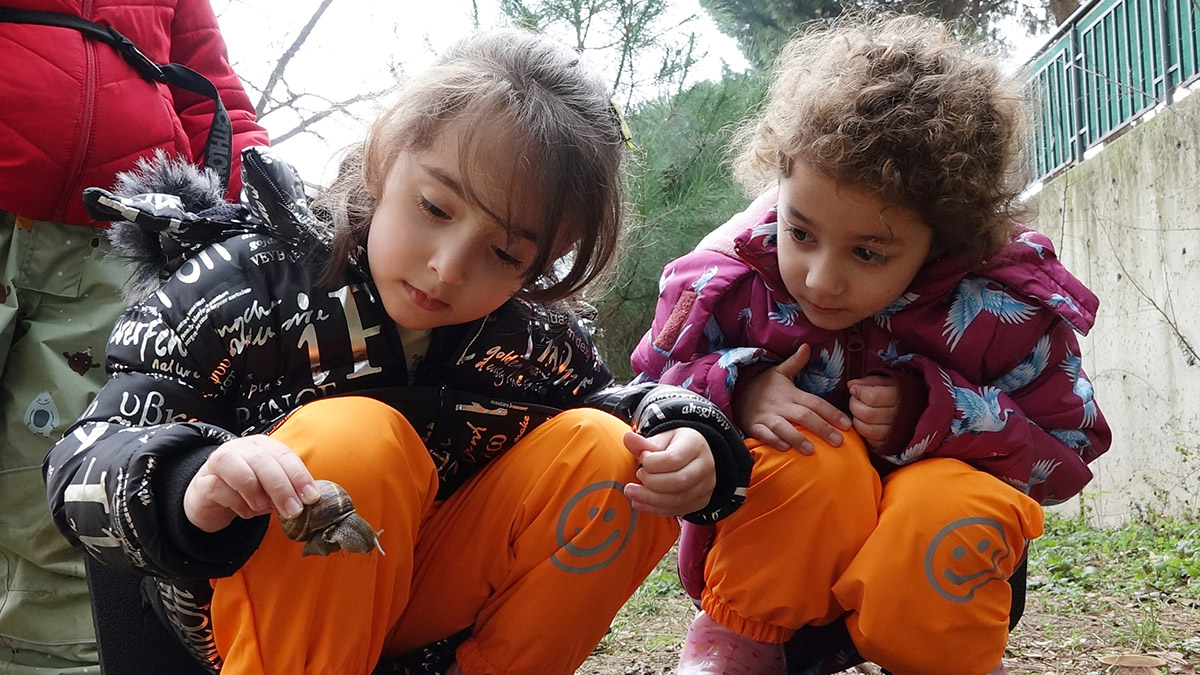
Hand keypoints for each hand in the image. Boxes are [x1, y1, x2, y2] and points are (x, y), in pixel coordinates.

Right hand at [183, 435, 320, 532]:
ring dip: (257, 495)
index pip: (284, 454)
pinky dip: (237, 505)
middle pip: (264, 462)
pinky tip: (244, 512)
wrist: (209, 498)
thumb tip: (309, 500)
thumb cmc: (246, 491)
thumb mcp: (271, 489)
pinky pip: (221, 490)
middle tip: (294, 511)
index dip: (299, 475)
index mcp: (263, 446)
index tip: (311, 497)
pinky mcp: (203, 481)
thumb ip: (288, 490)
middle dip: (282, 488)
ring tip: (263, 508)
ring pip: (242, 472)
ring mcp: (219, 462)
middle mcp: (241, 449)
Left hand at [621, 428, 715, 515]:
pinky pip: (677, 510)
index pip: (674, 459)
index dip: (652, 463)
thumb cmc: (675, 445)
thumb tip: (627, 438)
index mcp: (695, 445)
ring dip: (649, 499)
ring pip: (677, 499)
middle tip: (637, 476)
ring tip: (631, 492)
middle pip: (678, 481)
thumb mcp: (661, 438)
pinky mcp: (701, 501)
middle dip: (650, 483)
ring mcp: (706, 486)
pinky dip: (655, 509)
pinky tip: (640, 502)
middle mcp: (705, 466)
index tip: (642, 458)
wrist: (694, 456)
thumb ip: (644, 443)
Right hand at [735, 344, 850, 452]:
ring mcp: (766, 416)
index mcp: (791, 393)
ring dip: (797, 438)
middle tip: (838, 442)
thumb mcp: (779, 371)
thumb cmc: (764, 385)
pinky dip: (774, 441)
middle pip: (804, 416)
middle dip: (822, 428)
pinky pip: (764, 435)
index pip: (815, 403)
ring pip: (784, 428)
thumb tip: (808, 345)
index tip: (847, 424)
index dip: (832, 413)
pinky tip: (785, 448)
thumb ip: (796, 362)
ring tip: (811, 451)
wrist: (736, 391)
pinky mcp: (754, 426)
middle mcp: (781, 405)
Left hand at [848, 374, 898, 449]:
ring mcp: (897, 432)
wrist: (920, 410)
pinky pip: (872, 441)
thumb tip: (852, 385)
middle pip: (868, 414)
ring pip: (868, 429)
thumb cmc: (901, 393)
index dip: (858, 393)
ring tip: (858, 411)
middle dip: (855, 406)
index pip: (872, 397)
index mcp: (901, 396)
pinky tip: (865, 423)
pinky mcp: (892, 444)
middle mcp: (901, 416)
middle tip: (854, 400)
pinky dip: (863, 432)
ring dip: (857, 420)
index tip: (855, 389)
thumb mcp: (889, 381)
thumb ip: (870, 382)